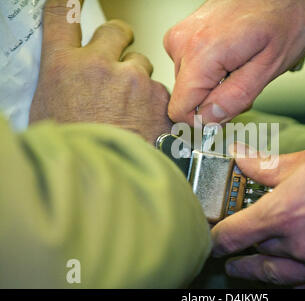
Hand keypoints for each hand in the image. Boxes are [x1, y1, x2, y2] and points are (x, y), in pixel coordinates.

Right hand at [30, 0, 171, 142]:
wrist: (103, 184)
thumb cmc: (76, 155)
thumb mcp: (49, 116)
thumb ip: (61, 87)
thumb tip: (67, 81)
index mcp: (64, 67)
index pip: (62, 16)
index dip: (68, 4)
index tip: (72, 1)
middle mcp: (100, 66)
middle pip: (116, 31)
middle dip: (119, 41)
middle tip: (118, 59)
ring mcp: (134, 81)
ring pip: (143, 64)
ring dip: (139, 79)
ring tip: (131, 110)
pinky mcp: (161, 99)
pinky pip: (161, 91)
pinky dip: (156, 103)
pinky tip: (147, 124)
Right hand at [164, 0, 304, 124]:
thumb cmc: (284, 16)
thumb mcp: (269, 66)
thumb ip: (236, 97)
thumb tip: (208, 119)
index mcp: (201, 53)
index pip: (180, 109)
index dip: (202, 123)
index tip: (222, 121)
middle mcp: (183, 42)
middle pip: (184, 98)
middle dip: (212, 104)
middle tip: (242, 89)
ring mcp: (181, 35)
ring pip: (188, 84)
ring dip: (213, 87)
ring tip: (240, 70)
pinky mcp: (185, 33)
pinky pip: (190, 67)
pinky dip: (210, 72)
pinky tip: (231, 60)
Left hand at [211, 122, 304, 287]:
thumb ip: (267, 165)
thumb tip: (239, 158)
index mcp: (287, 211)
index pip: (233, 235)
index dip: (217, 238)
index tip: (212, 239)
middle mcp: (303, 245)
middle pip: (255, 256)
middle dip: (239, 254)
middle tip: (231, 252)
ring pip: (278, 276)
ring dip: (260, 272)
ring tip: (250, 269)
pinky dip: (294, 285)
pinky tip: (289, 280)